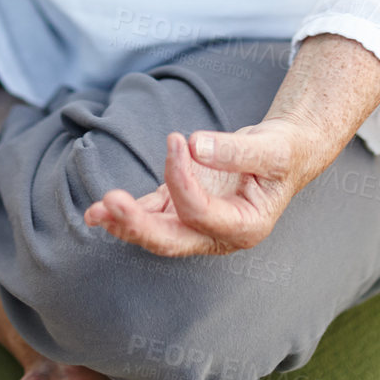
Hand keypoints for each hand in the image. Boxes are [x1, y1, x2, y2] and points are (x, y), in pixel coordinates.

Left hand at [83, 115, 315, 257]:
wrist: (284, 153)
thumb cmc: (283, 152)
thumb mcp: (271, 148)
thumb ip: (235, 150)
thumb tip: (196, 145)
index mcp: (245, 227)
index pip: (200, 212)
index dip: (182, 179)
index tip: (177, 140)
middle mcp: (218, 235)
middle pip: (172, 240)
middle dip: (139, 225)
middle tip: (110, 203)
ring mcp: (198, 225)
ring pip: (157, 233)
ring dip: (125, 223)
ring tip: (95, 212)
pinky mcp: (183, 208)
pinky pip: (153, 215)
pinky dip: (128, 213)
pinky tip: (100, 211)